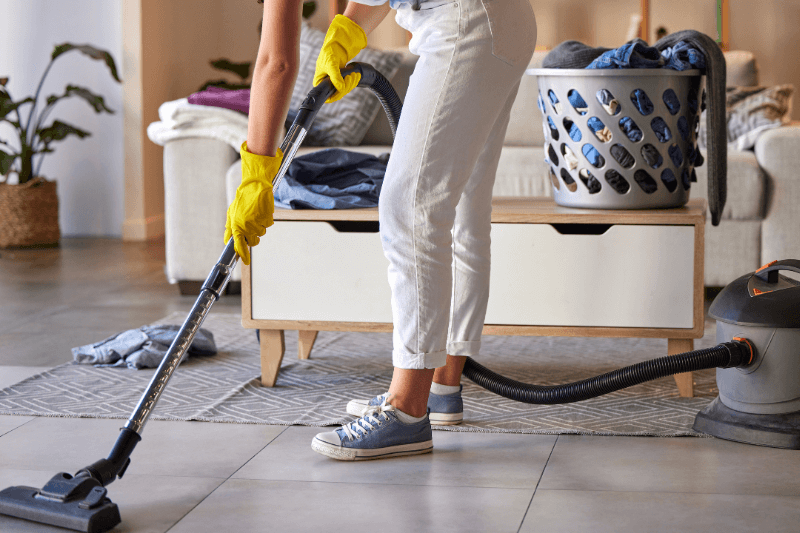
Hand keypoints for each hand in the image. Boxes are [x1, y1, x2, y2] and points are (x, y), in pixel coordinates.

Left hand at [224, 142, 282, 264]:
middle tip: (252, 225)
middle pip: (254, 241)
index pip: (238, 244)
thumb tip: (227, 241)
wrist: (255, 186)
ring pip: (262, 233)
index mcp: (236, 225)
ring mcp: (256, 222)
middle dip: (254, 237)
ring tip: (256, 214)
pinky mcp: (266, 218)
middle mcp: (246, 225)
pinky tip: (262, 212)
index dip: (242, 254)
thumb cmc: (243, 200)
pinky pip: (268, 225)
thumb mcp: (231, 214)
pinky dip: (267, 220)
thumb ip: (230, 229)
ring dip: (260, 226)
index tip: (245, 262)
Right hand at [313, 14, 366, 102]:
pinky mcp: (340, 80)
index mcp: (319, 83)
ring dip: (351, 83)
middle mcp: (325, 85)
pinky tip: (356, 75)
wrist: (336, 45)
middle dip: (346, 86)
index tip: (344, 87)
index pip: (328, 96)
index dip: (337, 95)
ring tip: (355, 74)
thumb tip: (341, 89)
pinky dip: (353, 81)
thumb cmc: (329, 53)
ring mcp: (333, 83)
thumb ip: (335, 77)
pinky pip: (347, 85)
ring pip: (344, 90)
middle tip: (351, 76)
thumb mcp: (331, 64)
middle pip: (338, 94)